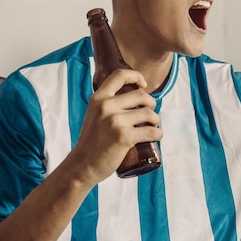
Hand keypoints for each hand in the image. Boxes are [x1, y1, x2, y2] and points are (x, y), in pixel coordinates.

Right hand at [68, 69, 161, 183]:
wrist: (82, 165)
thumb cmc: (91, 142)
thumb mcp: (94, 115)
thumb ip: (108, 105)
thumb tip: (133, 99)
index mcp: (98, 98)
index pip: (120, 75)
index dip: (136, 76)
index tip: (143, 85)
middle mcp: (106, 106)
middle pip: (141, 95)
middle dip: (151, 104)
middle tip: (150, 115)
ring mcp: (115, 121)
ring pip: (149, 114)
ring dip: (156, 120)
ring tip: (152, 126)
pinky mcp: (124, 137)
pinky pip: (151, 132)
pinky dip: (158, 134)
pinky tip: (157, 136)